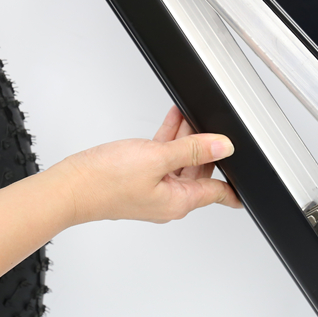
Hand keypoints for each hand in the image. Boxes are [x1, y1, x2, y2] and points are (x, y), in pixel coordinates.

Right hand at [56, 107, 241, 224]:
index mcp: (179, 201)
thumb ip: (193, 150)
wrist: (68, 187)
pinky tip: (172, 120)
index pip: (218, 192)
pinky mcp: (137, 179)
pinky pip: (160, 158)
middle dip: (207, 147)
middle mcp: (169, 199)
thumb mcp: (157, 158)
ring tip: (190, 115)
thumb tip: (224, 147)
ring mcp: (153, 190)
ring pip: (179, 161)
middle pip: (200, 171)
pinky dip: (167, 140)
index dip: (235, 180)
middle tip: (212, 124)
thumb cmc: (105, 181)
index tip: (248, 176)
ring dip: (186, 138)